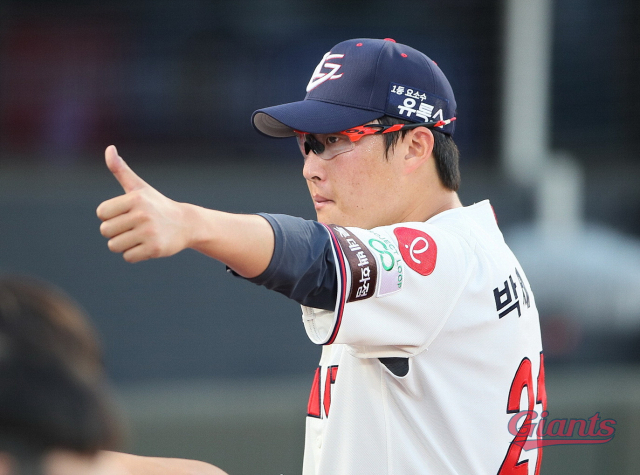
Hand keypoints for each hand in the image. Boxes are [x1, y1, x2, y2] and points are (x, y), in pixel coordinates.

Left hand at [97, 146, 190, 262]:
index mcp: (135, 199)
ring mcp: (149, 232)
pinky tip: (147, 245)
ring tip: (140, 237)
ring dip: (124, 244)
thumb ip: (120, 170)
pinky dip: (135, 254)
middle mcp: (142, 214)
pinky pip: (128, 257)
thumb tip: (109, 148)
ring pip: (115, 246)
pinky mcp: (155, 248)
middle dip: (116, 232)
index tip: (126, 214)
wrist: (186, 224)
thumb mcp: (139, 187)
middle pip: (106, 231)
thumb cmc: (157, 205)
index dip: (110, 216)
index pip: (102, 213)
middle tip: (134, 227)